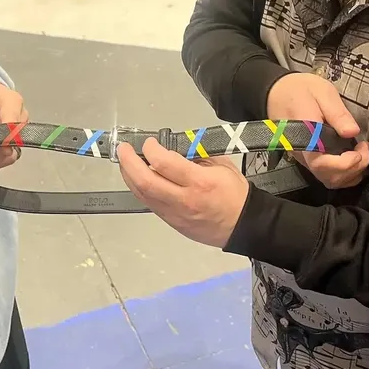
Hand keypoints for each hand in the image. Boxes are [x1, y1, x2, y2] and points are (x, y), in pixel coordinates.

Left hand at [117, 138, 247, 247]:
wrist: (244, 225)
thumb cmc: (235, 194)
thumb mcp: (221, 165)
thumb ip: (196, 155)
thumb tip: (174, 148)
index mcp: (199, 182)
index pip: (165, 164)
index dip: (151, 149)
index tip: (150, 143)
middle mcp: (184, 199)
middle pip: (146, 181)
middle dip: (129, 163)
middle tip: (124, 149)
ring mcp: (176, 214)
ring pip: (143, 195)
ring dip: (129, 176)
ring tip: (126, 162)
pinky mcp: (172, 222)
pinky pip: (149, 204)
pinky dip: (139, 189)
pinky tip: (137, 179)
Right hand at [267, 73, 368, 188]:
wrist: (277, 93)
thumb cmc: (298, 90)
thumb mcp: (322, 92)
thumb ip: (337, 112)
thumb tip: (352, 131)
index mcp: (305, 137)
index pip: (321, 163)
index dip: (345, 163)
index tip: (360, 147)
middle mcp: (303, 154)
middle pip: (328, 178)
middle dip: (354, 168)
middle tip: (364, 148)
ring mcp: (306, 160)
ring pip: (330, 181)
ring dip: (352, 173)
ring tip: (361, 153)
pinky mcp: (310, 160)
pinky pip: (328, 177)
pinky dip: (346, 175)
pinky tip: (354, 159)